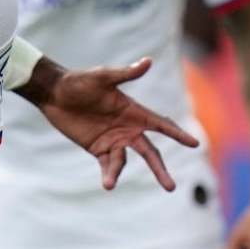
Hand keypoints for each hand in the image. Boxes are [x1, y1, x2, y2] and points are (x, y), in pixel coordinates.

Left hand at [36, 57, 200, 191]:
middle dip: (160, 170)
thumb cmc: (80, 82)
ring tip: (108, 183)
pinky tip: (107, 184)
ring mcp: (113, 140)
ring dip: (117, 172)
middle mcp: (128, 128)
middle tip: (171, 187)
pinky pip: (107, 165)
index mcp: (134, 111)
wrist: (55, 94)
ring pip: (123, 162)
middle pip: (150, 152)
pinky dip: (108, 174)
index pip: (161, 125)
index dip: (177, 134)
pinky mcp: (98, 149)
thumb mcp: (102, 77)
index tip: (194, 143)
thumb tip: (148, 61)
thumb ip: (125, 74)